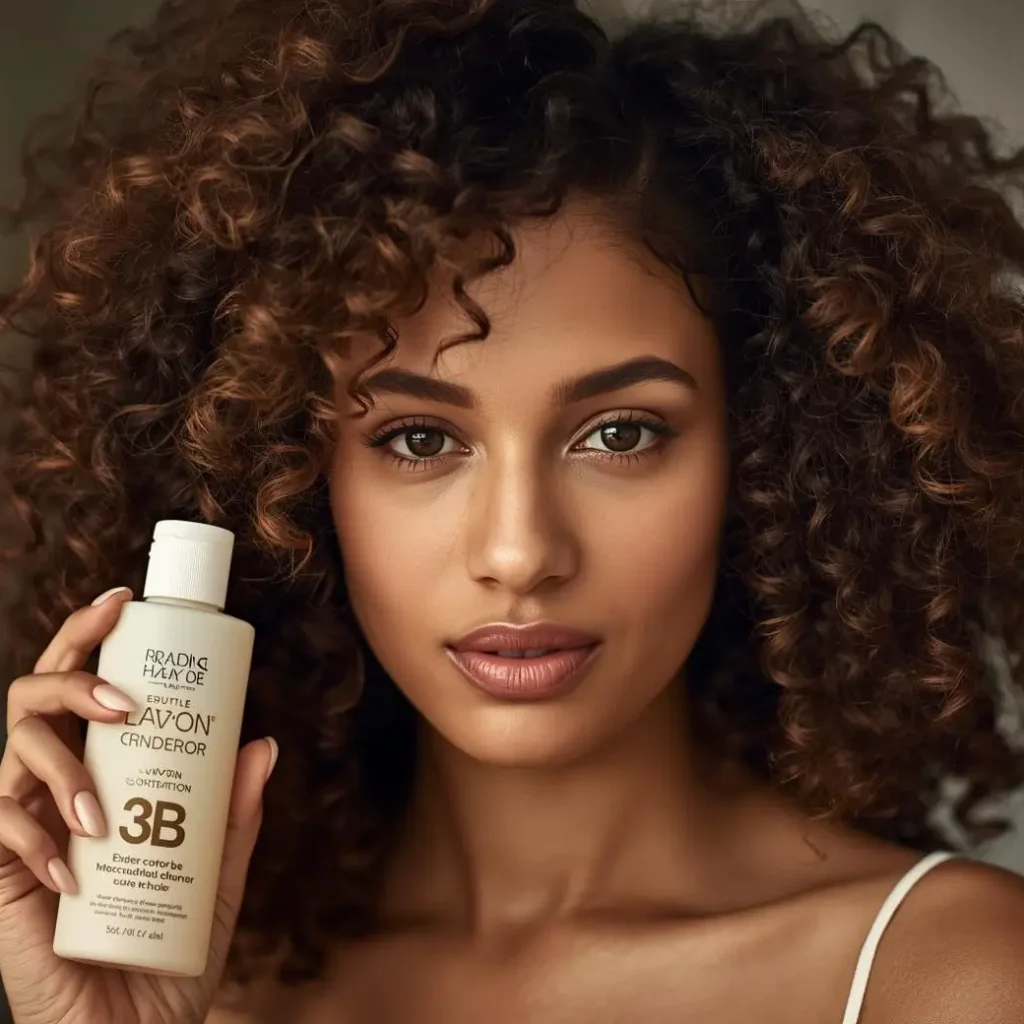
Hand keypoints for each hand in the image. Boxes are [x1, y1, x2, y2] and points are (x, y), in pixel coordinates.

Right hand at [0, 588, 274, 1023]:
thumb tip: (263, 742)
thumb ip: (233, 815)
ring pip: (14, 750)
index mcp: (104, 770)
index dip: (93, 637)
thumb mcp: (215, 875)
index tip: (124, 601)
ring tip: (104, 814)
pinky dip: (35, 840)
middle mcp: (56, 785)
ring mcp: (21, 825)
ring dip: (62, 768)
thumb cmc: (169, 951)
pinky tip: (74, 872)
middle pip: (36, 697)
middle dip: (75, 677)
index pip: (87, 688)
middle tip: (124, 700)